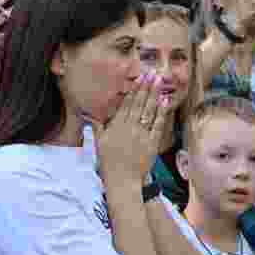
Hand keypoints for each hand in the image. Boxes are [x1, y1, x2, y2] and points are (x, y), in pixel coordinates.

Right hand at [91, 70, 168, 184]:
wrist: (122, 181)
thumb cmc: (108, 163)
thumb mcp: (98, 144)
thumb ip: (96, 127)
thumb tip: (89, 115)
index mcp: (116, 126)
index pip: (127, 103)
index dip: (135, 89)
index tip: (140, 78)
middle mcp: (129, 127)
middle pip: (139, 104)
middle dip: (146, 87)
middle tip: (153, 74)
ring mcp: (142, 135)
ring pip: (149, 111)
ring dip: (154, 95)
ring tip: (159, 82)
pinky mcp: (152, 143)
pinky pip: (158, 125)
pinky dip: (162, 113)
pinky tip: (165, 102)